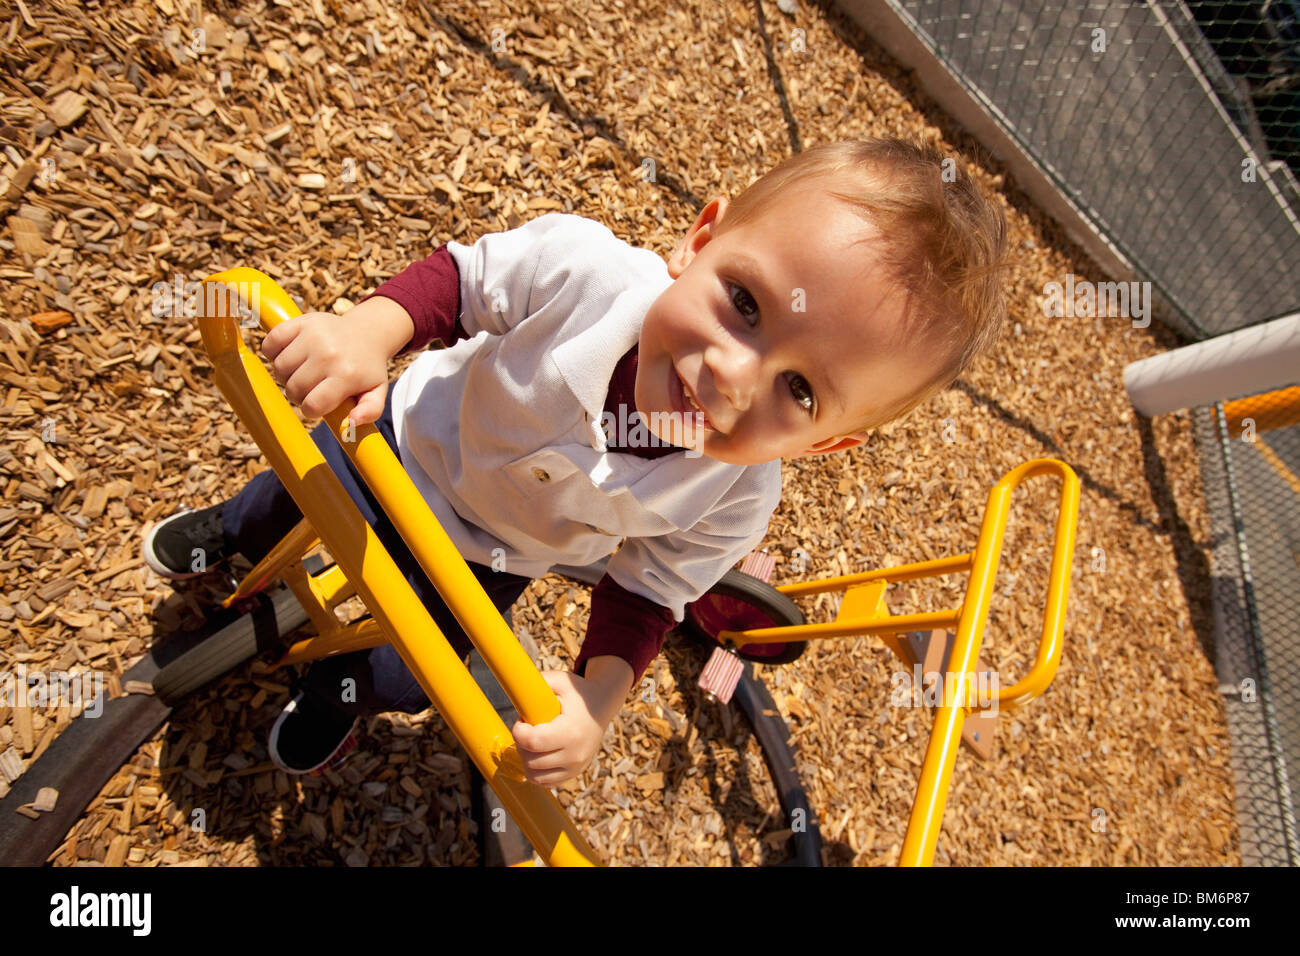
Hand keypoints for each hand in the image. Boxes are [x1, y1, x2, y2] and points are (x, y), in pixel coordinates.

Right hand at [261, 295, 411, 425]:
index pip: (312, 405)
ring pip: (279, 368)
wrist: (366, 332)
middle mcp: (329, 354)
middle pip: (293, 388)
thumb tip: (352, 423)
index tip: (317, 403)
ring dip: (285, 375)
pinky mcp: (301, 322)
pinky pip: (271, 343)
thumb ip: (370, 411)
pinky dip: (272, 352)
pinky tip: (288, 355)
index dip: (310, 410)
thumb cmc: (367, 367)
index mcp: (347, 375)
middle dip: (298, 394)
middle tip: (309, 387)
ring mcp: (314, 336)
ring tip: (300, 372)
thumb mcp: (376, 391)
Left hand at [512, 670, 620, 787]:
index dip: (519, 732)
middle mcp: (575, 754)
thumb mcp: (560, 680)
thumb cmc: (577, 693)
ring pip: (534, 775)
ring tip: (533, 741)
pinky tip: (538, 753)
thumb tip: (514, 686)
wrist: (601, 707)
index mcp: (571, 731)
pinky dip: (535, 771)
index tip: (522, 721)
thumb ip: (537, 682)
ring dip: (526, 759)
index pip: (533, 742)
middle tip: (528, 728)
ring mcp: (575, 767)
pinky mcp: (573, 774)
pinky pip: (544, 781)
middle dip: (521, 744)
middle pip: (530, 761)